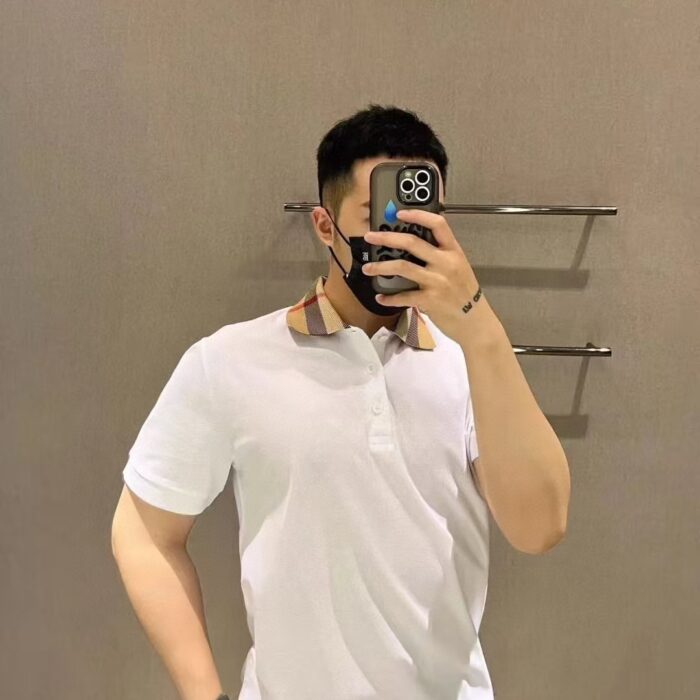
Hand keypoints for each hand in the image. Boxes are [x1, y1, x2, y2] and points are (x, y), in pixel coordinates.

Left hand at [362, 208, 483, 341]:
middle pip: (412, 243)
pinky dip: (389, 298)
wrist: (475, 321)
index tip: (400, 213)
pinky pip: (403, 296)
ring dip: (381, 267)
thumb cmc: (464, 294)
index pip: (438, 224)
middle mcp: (445, 263)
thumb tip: (413, 245)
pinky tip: (381, 297)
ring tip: (368, 268)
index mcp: (453, 251)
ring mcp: (437, 281)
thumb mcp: (458, 267)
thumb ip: (440, 255)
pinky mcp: (429, 300)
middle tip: (370, 237)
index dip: (417, 215)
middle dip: (386, 237)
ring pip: (402, 267)